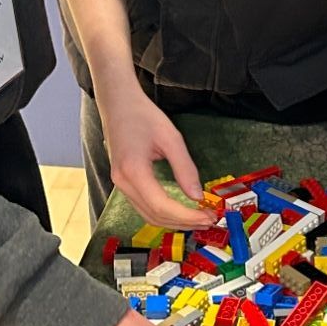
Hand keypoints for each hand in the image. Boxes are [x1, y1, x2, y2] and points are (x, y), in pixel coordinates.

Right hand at [97, 77, 208, 228]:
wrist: (118, 103)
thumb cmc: (143, 115)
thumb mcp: (171, 138)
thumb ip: (185, 168)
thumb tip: (198, 196)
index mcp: (133, 171)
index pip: (162, 206)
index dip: (186, 215)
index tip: (208, 215)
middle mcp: (123, 183)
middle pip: (154, 216)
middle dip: (183, 222)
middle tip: (209, 219)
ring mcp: (120, 184)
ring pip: (148, 215)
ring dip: (173, 221)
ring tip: (197, 218)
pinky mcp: (123, 183)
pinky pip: (143, 207)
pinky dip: (163, 213)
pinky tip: (180, 211)